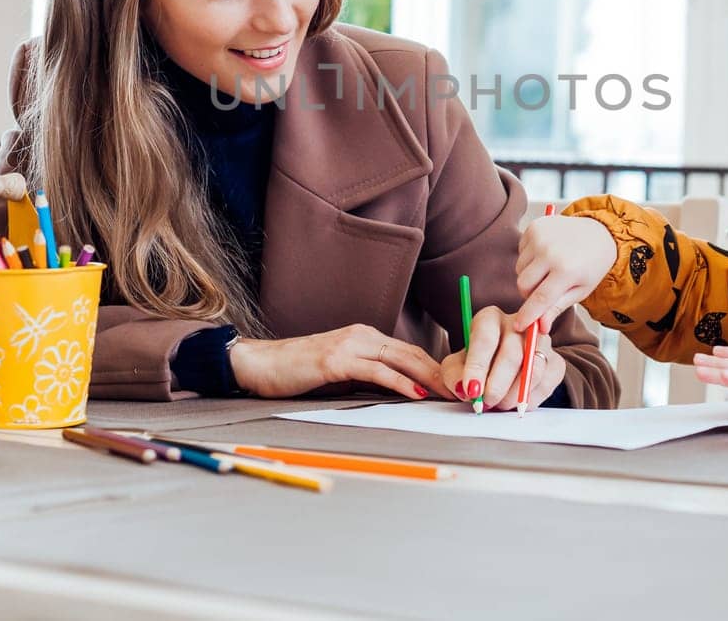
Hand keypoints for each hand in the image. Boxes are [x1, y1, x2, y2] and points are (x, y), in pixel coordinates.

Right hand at [228, 324, 450, 400]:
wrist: (261, 364)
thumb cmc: (299, 371)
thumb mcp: (341, 371)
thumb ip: (368, 376)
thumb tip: (398, 392)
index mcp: (366, 337)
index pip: (410, 352)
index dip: (436, 368)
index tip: (456, 385)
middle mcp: (362, 334)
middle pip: (412, 353)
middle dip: (442, 372)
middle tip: (465, 390)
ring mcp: (350, 344)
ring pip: (400, 359)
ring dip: (429, 377)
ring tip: (450, 393)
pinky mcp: (337, 359)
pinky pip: (376, 370)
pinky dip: (400, 382)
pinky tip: (416, 393)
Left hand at [439, 306, 564, 411]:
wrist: (501, 373)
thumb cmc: (477, 367)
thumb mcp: (456, 368)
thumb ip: (453, 375)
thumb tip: (464, 387)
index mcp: (489, 318)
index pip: (485, 338)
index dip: (477, 367)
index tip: (471, 390)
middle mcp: (518, 324)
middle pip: (512, 353)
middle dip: (497, 385)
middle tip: (486, 402)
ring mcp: (540, 341)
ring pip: (533, 369)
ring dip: (513, 394)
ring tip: (499, 404)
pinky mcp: (555, 362)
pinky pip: (546, 383)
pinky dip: (528, 399)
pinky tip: (515, 402)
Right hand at [513, 214, 618, 330]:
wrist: (599, 232)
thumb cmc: (592, 264)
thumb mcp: (580, 290)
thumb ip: (557, 308)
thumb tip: (540, 327)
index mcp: (567, 270)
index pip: (540, 299)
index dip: (527, 315)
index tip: (519, 326)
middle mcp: (550, 252)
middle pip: (523, 284)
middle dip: (529, 293)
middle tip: (543, 291)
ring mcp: (540, 237)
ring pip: (519, 269)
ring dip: (529, 275)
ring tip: (548, 270)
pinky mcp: (534, 227)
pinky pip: (520, 252)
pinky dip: (529, 258)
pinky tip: (545, 255)